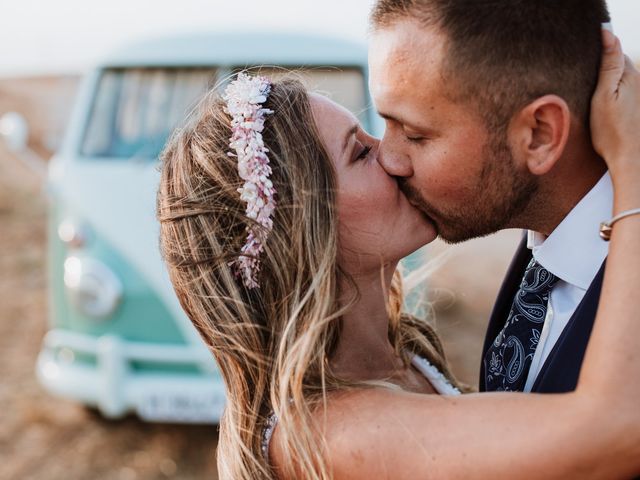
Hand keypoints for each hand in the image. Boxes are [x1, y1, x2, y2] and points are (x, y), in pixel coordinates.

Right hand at [590, 29, 639, 186]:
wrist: (627, 158)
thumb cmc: (611, 131)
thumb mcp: (603, 95)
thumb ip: (607, 64)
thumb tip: (607, 33)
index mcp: (630, 75)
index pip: (613, 51)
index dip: (596, 53)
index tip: (577, 59)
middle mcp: (638, 81)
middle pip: (617, 64)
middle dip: (601, 66)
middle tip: (581, 79)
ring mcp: (637, 94)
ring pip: (618, 78)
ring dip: (605, 81)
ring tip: (590, 92)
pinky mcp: (634, 106)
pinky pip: (620, 91)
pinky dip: (609, 93)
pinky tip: (601, 105)